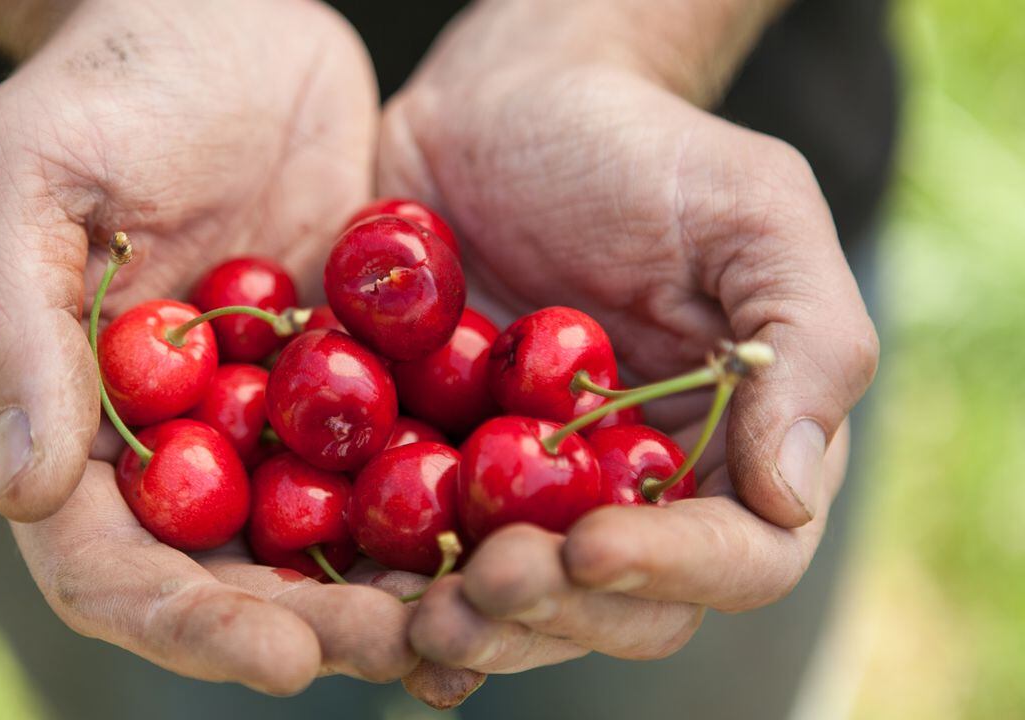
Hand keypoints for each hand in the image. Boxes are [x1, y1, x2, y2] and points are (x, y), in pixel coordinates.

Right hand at [0, 0, 479, 700]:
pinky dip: (448, 506)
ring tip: (477, 617)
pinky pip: (398, 458)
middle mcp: (173, 444)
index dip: (189, 625)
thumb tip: (22, 493)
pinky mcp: (351, 378)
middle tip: (405, 647)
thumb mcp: (22, 178)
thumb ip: (14, 332)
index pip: (110, 568)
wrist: (225, 15)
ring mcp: (266, 418)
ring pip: (325, 538)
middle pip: (233, 579)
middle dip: (315, 625)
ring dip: (394, 590)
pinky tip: (517, 537)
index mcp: (74, 424)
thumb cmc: (104, 84)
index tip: (283, 653)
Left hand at [378, 2, 878, 670]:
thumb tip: (794, 490)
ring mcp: (535, 496)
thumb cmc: (639, 151)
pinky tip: (364, 605)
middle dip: (557, 613)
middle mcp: (637, 494)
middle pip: (620, 608)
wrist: (498, 112)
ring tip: (418, 612)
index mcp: (733, 449)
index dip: (672, 569)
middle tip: (488, 585)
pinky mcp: (442, 474)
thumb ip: (806, 340)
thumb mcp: (749, 212)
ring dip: (475, 629)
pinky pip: (423, 559)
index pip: (739, 557)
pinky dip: (396, 597)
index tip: (590, 543)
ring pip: (521, 608)